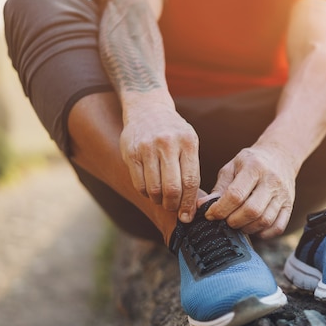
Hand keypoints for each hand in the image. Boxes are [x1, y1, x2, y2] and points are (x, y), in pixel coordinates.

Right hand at [120, 105, 199, 221]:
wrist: (147, 109)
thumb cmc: (174, 132)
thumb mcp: (189, 142)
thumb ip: (191, 168)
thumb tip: (194, 204)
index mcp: (188, 142)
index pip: (190, 181)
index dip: (189, 203)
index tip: (187, 216)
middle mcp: (168, 144)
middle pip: (172, 188)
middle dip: (173, 205)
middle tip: (173, 209)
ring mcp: (147, 147)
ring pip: (154, 188)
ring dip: (159, 200)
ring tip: (162, 200)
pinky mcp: (131, 152)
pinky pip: (139, 183)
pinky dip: (146, 193)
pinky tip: (150, 190)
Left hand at [204, 145, 296, 238]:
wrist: (280, 156)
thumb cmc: (251, 163)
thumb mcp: (232, 167)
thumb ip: (219, 188)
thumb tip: (202, 206)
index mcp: (254, 167)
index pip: (236, 195)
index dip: (220, 209)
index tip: (210, 214)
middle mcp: (271, 181)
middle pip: (252, 210)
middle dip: (233, 221)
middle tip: (225, 220)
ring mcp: (283, 195)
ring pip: (265, 221)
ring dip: (247, 228)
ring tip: (237, 223)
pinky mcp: (290, 206)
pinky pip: (278, 227)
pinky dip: (263, 233)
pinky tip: (253, 227)